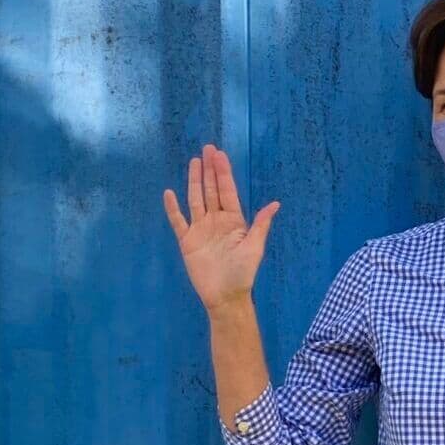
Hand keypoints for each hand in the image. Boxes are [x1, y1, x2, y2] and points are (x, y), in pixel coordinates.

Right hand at [163, 143, 279, 312]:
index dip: (223, 172)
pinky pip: (178, 221)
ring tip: (194, 162)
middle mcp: (216, 221)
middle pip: (212, 190)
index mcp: (234, 220)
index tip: (219, 154)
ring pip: (196, 199)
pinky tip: (170, 193)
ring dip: (194, 181)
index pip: (227, 191)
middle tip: (207, 149)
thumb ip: (260, 225)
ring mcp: (201, 229)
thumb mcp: (255, 248)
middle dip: (210, 170)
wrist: (225, 296)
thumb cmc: (243, 273)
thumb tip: (275, 204)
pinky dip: (173, 208)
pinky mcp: (187, 241)